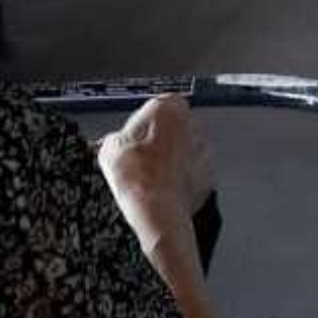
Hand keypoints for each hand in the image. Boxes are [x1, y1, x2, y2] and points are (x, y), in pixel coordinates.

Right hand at [97, 94, 215, 246]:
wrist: (158, 210)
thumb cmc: (138, 177)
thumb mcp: (109, 148)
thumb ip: (115, 138)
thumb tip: (114, 144)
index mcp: (170, 107)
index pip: (153, 108)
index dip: (137, 126)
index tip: (128, 139)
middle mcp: (192, 124)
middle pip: (169, 129)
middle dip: (154, 142)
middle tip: (135, 159)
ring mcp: (204, 150)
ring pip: (181, 151)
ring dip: (167, 161)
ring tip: (145, 177)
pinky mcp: (208, 175)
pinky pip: (189, 172)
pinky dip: (177, 178)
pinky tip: (159, 188)